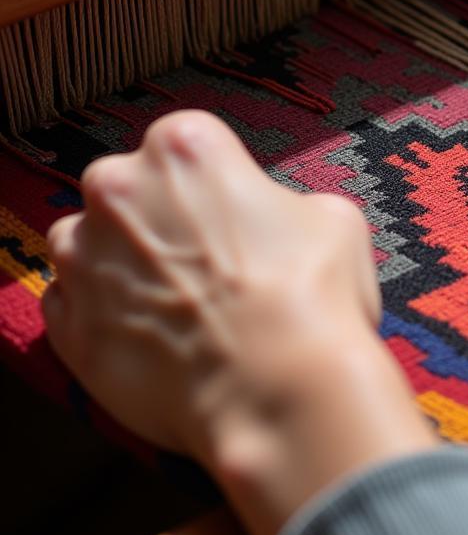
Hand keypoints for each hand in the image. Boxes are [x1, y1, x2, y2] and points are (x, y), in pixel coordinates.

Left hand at [43, 111, 435, 534]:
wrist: (279, 391)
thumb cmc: (313, 295)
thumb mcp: (333, 218)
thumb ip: (284, 204)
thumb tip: (273, 223)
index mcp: (183, 148)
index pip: (187, 144)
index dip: (214, 182)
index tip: (232, 214)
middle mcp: (116, 189)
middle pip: (126, 188)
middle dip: (157, 217)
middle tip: (205, 262)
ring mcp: (82, 260)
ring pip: (85, 244)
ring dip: (118, 262)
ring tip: (172, 303)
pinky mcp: (67, 326)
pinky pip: (71, 306)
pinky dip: (101, 316)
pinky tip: (151, 337)